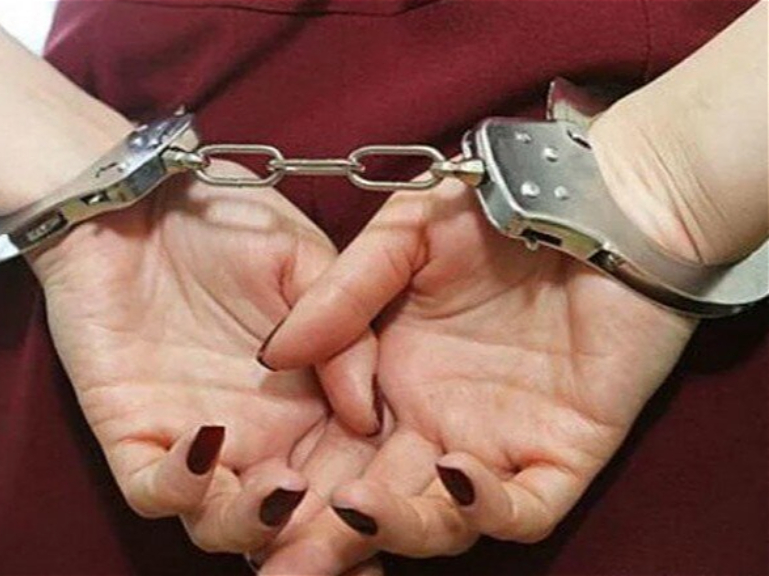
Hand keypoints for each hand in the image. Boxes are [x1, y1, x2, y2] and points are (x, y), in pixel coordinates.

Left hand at [28, 161, 381, 554]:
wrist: (142, 196)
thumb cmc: (232, 221)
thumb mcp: (308, 262)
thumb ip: (347, 333)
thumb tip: (369, 416)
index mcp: (314, 400)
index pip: (350, 470)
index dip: (371, 498)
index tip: (389, 501)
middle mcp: (262, 433)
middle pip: (293, 518)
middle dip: (318, 539)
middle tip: (340, 531)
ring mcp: (197, 439)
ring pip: (225, 523)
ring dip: (255, 522)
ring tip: (283, 488)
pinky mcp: (135, 432)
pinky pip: (155, 488)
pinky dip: (180, 485)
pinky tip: (204, 445)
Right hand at [257, 174, 695, 572]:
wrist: (599, 202)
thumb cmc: (496, 212)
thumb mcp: (404, 238)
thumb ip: (340, 295)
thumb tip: (270, 356)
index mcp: (392, 380)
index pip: (333, 451)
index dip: (292, 483)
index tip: (239, 497)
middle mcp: (436, 422)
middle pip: (376, 502)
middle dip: (326, 537)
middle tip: (280, 567)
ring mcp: (497, 443)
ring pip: (441, 519)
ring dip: (396, 525)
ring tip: (352, 512)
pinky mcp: (562, 453)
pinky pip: (522, 507)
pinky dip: (484, 505)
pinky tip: (452, 471)